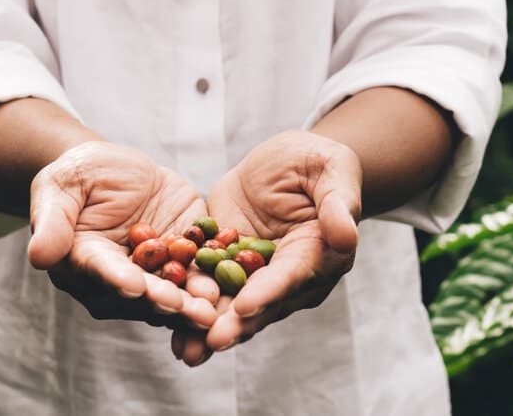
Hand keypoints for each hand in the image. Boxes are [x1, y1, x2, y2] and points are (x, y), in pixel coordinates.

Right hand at [27, 141, 217, 330]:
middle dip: (168, 301)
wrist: (115, 170)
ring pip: (175, 293)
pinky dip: (217, 281)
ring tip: (217, 307)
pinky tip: (238, 284)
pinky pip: (201, 273)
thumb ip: (53, 220)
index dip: (118, 280)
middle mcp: (118, 280)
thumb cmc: (79, 175)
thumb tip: (39, 255)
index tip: (135, 287)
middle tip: (192, 309)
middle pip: (143, 294)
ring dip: (196, 304)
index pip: (102, 273)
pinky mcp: (183, 261)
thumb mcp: (62, 185)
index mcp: (83, 263)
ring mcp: (153, 275)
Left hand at [172, 131, 361, 365]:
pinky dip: (190, 306)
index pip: (292, 277)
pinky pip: (210, 288)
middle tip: (210, 341)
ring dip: (210, 329)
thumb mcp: (332, 170)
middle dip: (236, 324)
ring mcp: (258, 276)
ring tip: (187, 350)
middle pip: (262, 303)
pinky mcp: (229, 266)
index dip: (268, 293)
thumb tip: (346, 236)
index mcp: (319, 254)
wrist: (286, 161)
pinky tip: (166, 323)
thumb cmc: (316, 161)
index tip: (244, 308)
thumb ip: (337, 203)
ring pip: (234, 306)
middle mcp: (290, 276)